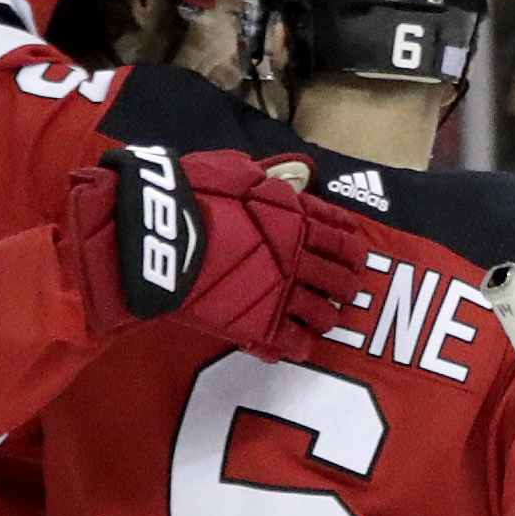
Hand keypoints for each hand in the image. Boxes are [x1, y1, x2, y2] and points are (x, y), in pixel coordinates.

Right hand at [57, 145, 378, 356]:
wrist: (159, 233)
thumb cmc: (189, 194)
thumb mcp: (233, 169)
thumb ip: (264, 177)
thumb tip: (284, 175)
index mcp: (296, 216)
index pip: (340, 231)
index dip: (351, 243)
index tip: (355, 251)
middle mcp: (299, 255)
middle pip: (342, 276)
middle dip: (347, 284)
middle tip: (347, 290)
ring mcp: (284, 292)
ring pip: (325, 313)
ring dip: (328, 317)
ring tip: (325, 320)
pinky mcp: (262, 323)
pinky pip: (295, 343)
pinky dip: (299, 346)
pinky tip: (297, 346)